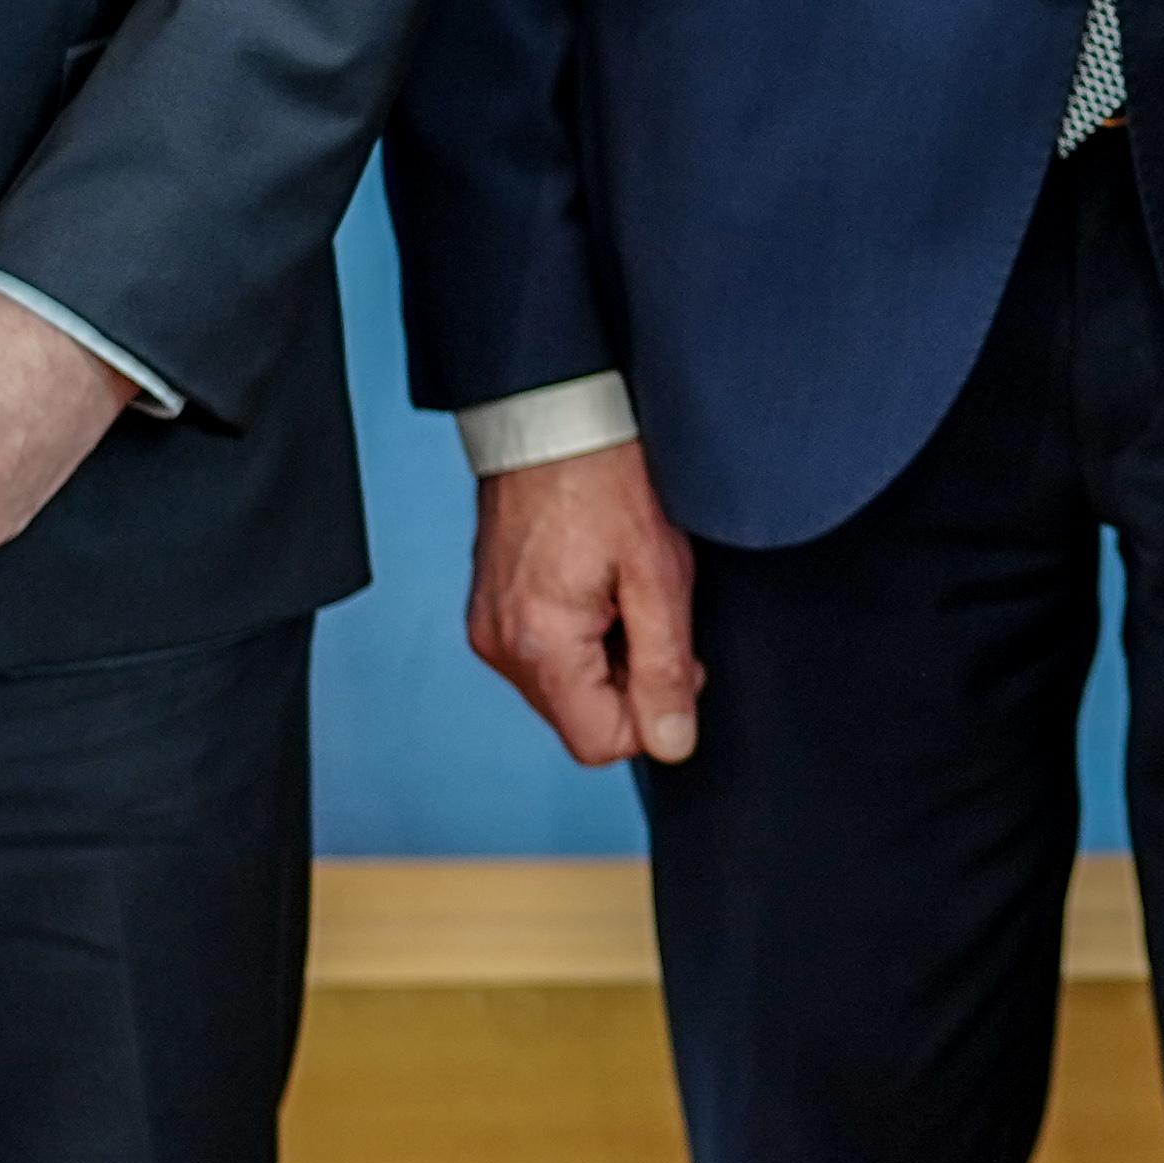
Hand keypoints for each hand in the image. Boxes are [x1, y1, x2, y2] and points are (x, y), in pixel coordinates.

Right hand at [469, 442, 707, 768]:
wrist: (553, 418)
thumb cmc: (606, 479)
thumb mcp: (659, 576)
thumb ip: (666, 668)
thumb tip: (673, 742)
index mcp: (540, 645)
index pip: (600, 744)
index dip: (651, 716)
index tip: (674, 662)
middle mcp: (501, 646)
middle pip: (579, 719)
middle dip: (628, 682)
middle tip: (651, 614)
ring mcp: (489, 627)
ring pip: (564, 689)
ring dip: (605, 658)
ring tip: (621, 590)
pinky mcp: (490, 609)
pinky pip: (543, 655)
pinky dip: (578, 636)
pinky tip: (595, 584)